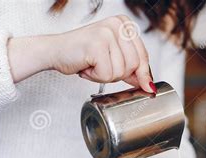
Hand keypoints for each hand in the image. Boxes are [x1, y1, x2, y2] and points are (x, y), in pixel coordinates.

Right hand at [8, 15, 154, 92]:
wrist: (55, 52)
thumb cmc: (83, 55)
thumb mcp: (114, 60)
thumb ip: (133, 70)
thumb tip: (149, 86)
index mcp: (125, 24)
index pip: (144, 56)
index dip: (140, 74)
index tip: (139, 83)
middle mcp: (118, 24)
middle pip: (135, 65)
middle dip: (118, 74)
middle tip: (102, 67)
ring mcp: (107, 32)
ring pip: (122, 71)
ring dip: (106, 76)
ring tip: (93, 65)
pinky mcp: (97, 44)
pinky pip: (108, 74)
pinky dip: (96, 76)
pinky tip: (87, 66)